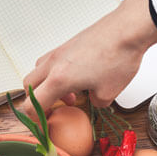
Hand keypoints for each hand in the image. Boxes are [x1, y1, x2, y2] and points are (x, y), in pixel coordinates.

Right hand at [20, 0, 156, 112]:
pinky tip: (77, 77)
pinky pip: (51, 61)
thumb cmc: (118, 57)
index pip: (32, 105)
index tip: (44, 125)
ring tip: (69, 93)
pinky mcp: (68, 44)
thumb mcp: (108, 93)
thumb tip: (93, 100)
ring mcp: (59, 51)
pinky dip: (56, 73)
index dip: (35, 119)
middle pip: (29, 86)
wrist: (128, 30)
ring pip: (39, 71)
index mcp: (59, 79)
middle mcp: (54, 63)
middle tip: (53, 109)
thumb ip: (96, 103)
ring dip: (47, 85)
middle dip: (38, 101)